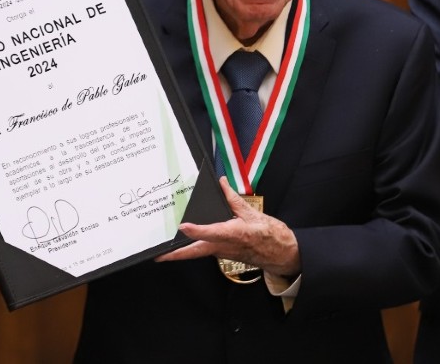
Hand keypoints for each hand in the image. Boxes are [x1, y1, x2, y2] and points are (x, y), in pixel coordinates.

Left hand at [156, 177, 300, 276]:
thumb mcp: (252, 213)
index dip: (196, 230)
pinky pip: (205, 249)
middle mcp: (225, 247)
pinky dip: (194, 245)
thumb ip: (233, 198)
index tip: (183, 227)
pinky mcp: (223, 254)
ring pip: (198, 252)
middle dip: (176, 255)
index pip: (211, 233)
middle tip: (158, 255)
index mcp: (234, 234)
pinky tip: (186, 239)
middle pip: (195, 252)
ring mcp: (222, 253)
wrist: (282, 254)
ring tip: (164, 246)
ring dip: (182, 251)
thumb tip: (221, 183)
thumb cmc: (270, 235)